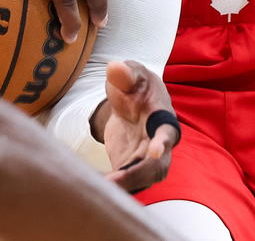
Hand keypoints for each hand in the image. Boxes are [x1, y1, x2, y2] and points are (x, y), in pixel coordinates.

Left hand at [96, 60, 180, 192]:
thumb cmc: (136, 86)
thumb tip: (115, 68)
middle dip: (136, 176)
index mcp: (162, 120)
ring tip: (95, 187)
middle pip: (154, 168)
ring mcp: (144, 161)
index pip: (167, 134)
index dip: (162, 143)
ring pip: (138, 181)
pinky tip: (87, 184)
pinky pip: (122, 183)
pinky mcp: (128, 169)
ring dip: (121, 187)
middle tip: (113, 182)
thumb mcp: (132, 74)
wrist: (130, 103)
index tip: (154, 152)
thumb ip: (126, 73)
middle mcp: (158, 145)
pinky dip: (108, 187)